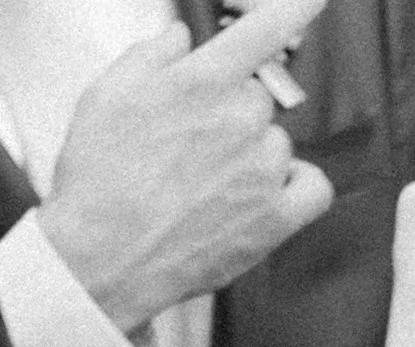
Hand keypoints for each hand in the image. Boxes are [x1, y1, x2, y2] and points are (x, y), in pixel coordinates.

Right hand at [39, 0, 335, 343]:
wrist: (106, 254)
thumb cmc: (101, 175)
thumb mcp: (109, 92)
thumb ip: (153, 54)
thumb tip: (183, 36)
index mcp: (200, 80)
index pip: (260, 31)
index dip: (295, 8)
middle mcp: (240, 119)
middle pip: (258, 98)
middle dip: (232, 114)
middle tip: (193, 148)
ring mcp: (262, 170)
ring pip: (278, 143)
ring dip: (256, 156)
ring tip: (210, 184)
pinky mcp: (276, 219)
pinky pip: (313, 187)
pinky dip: (297, 186)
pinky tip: (266, 195)